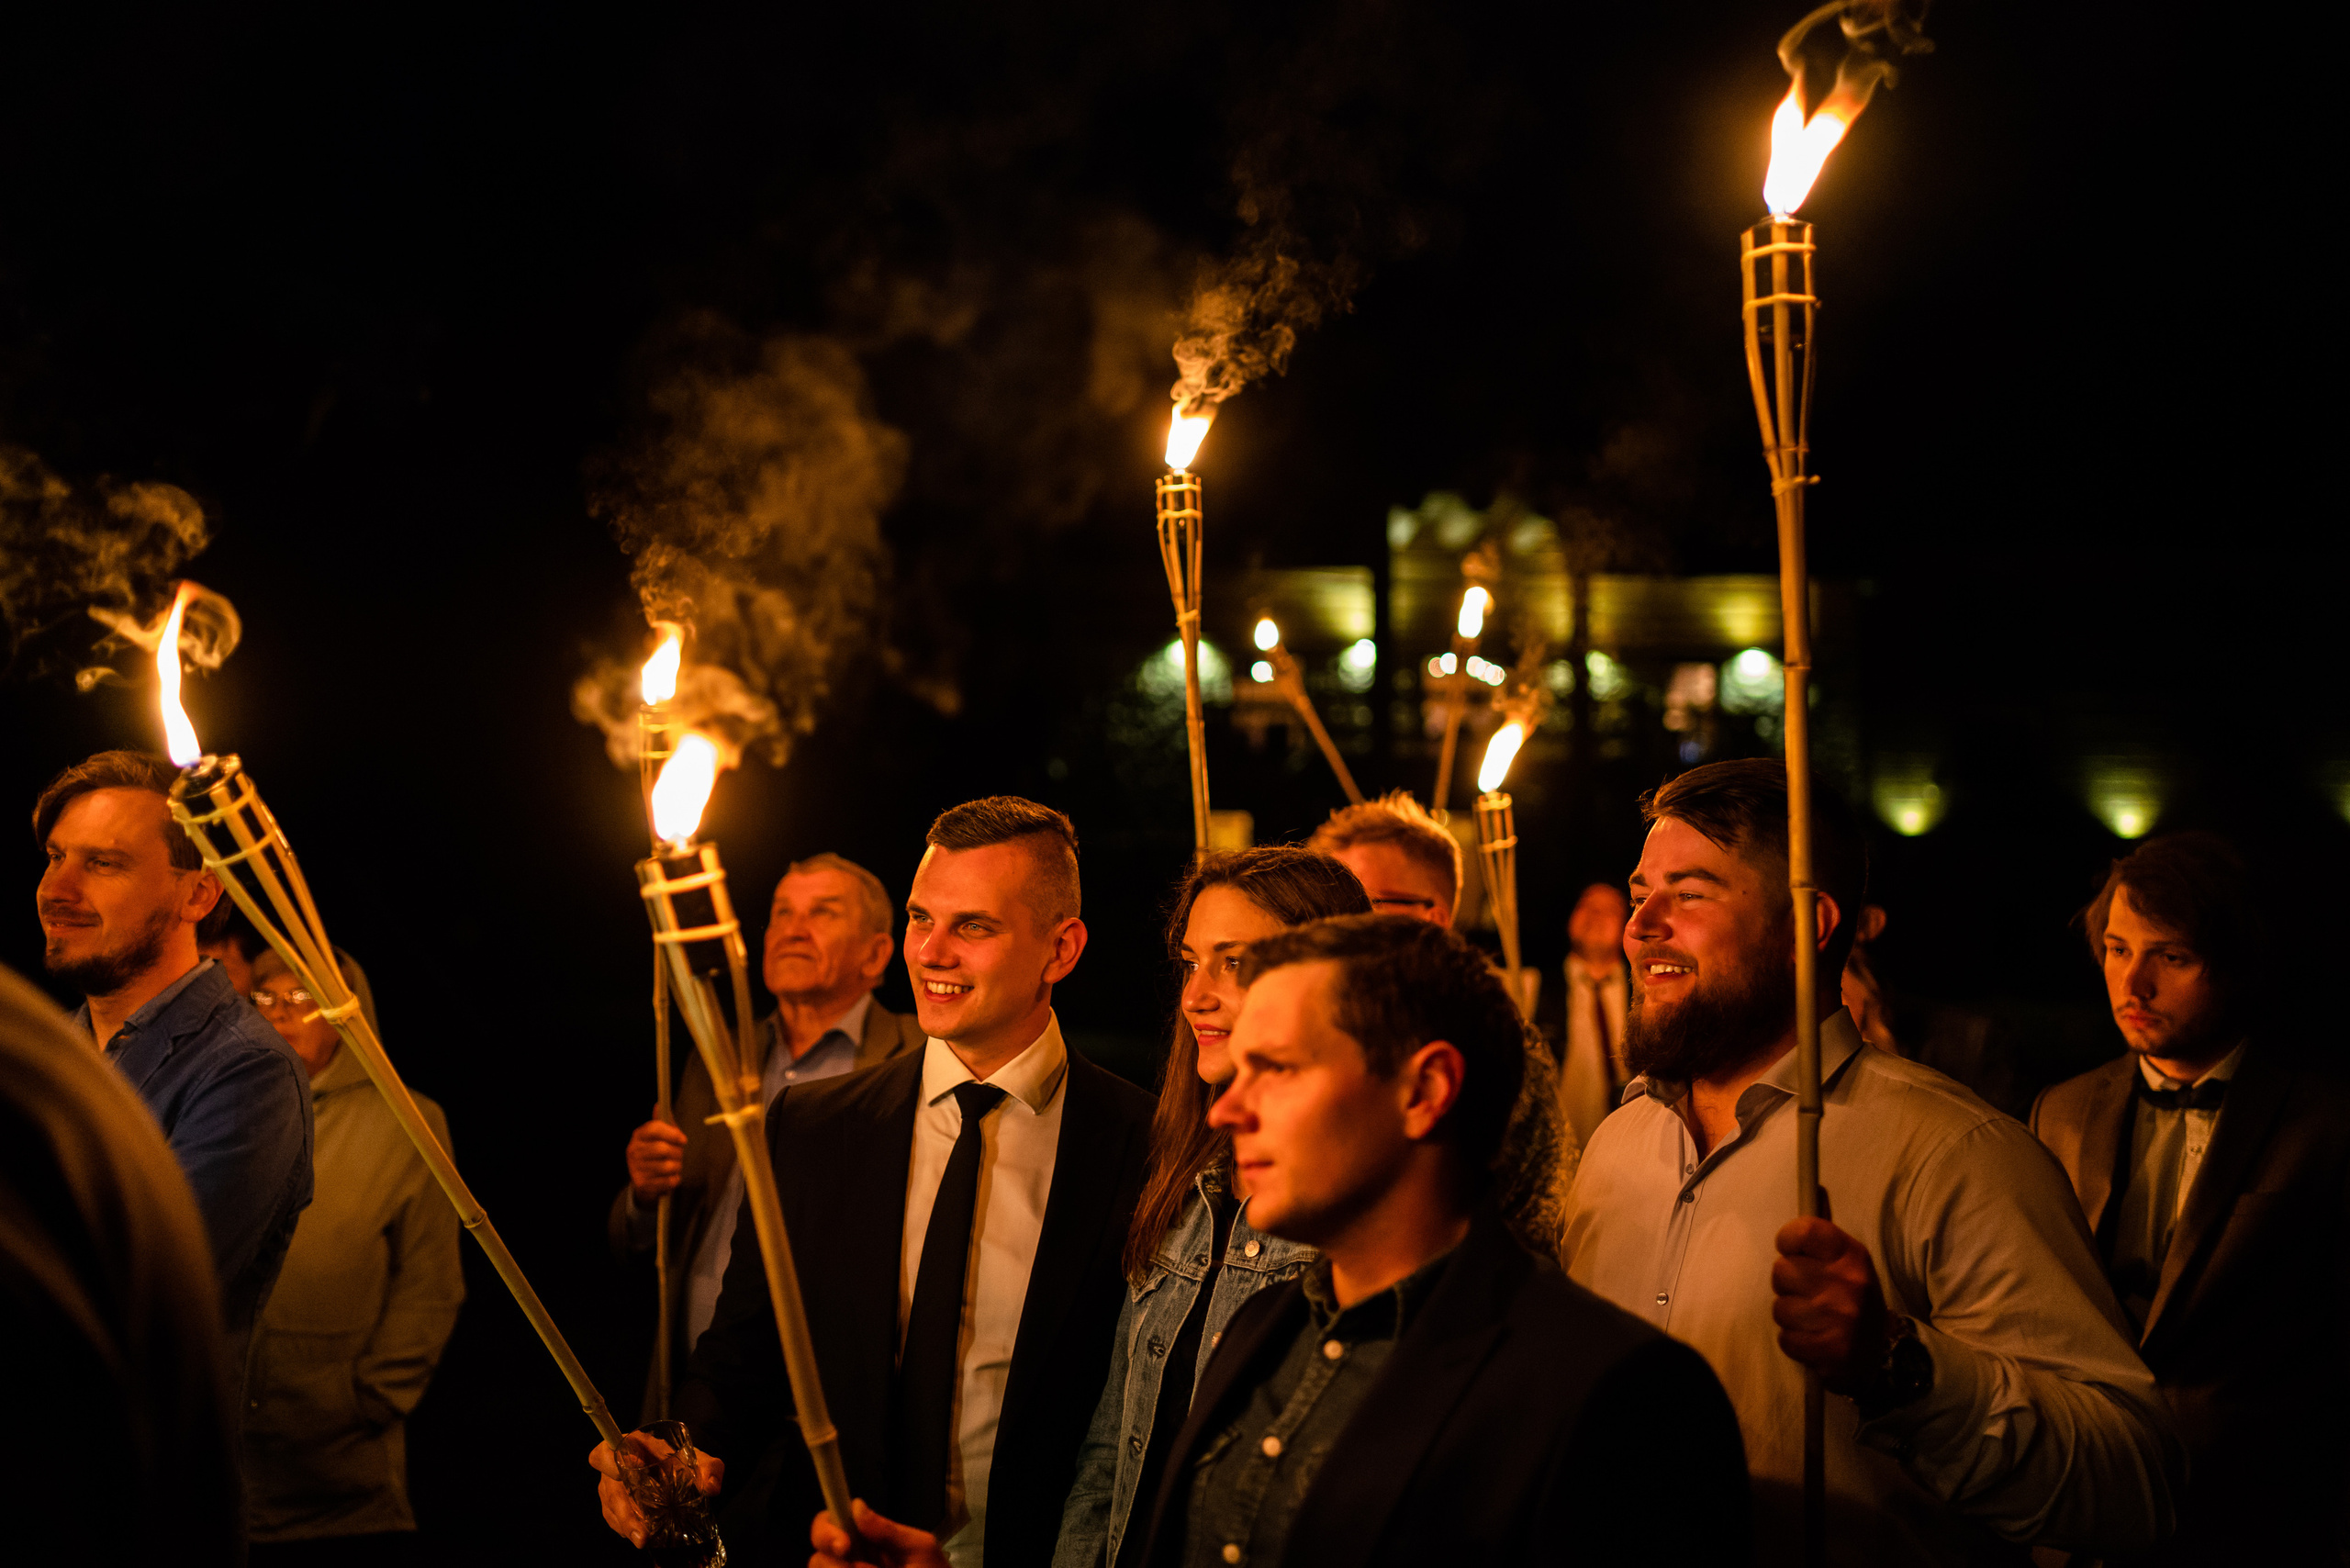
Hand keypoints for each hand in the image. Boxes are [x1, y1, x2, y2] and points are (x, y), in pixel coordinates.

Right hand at [590, 1431, 722, 1546]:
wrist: (676, 1469)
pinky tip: (641, 1535)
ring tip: (643, 1539)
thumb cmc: (681, 1459)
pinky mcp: (614, 1505)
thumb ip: (709, 1467)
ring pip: (611, 1508)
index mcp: (631, 1446)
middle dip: (625, 1514)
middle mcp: (615, 1468)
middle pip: (610, 1490)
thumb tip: (711, 1487)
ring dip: (626, 1526)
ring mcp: (611, 1488)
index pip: (605, 1452)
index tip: (633, 1469)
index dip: (610, 1462)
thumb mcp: (698, 1459)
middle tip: (642, 1532)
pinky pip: (613, 1519)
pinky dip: (626, 1528)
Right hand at [628, 1116, 687, 1203]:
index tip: (683, 1139)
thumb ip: (663, 1123)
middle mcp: (634, 1151)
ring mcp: (636, 1168)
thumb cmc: (656, 1155)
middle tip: (680, 1155)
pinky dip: (674, 1179)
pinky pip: (668, 1181)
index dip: (672, 1133)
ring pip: (667, 1166)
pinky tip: (671, 1177)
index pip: (654, 1129)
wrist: (645, 1182)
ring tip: (675, 1166)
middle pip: (663, 1149)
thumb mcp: (659, 1137)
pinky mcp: (642, 1184)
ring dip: (677, 1167)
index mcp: (638, 1136)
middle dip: (678, 1153)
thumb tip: (659, 1105)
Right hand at [810, 1498, 946, 1567]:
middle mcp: (851, 1560)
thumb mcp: (921, 1551)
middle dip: (830, 1560)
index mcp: (867, 1540)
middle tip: (858, 1567)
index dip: (827, 1529)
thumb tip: (857, 1507)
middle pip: (818, 1555)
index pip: (833, 1523)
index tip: (844, 1544)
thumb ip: (890, 1530)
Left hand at [1770, 1215, 1889, 1396]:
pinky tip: (1813, 1338)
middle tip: (1806, 1291)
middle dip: (1787, 1283)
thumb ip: (1824, 1229)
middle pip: (1781, 1270)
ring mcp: (1840, 1319)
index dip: (1788, 1239)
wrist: (1885, 1350)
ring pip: (1780, 1307)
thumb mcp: (1847, 1259)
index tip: (1790, 1249)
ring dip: (1790, 1315)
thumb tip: (1814, 1186)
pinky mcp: (1831, 1351)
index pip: (1804, 1230)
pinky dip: (1795, 1341)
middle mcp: (1848, 1284)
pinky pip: (1786, 1339)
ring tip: (1812, 1317)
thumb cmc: (1854, 1295)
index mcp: (1851, 1256)